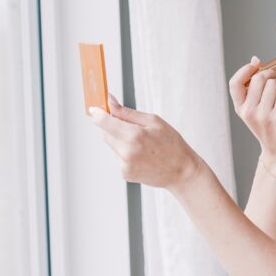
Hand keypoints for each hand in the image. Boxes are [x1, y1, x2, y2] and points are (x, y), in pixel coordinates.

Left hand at [87, 93, 203, 190]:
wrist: (181, 171)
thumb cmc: (171, 143)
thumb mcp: (153, 121)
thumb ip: (128, 113)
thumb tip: (110, 102)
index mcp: (134, 136)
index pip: (105, 122)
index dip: (97, 114)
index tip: (93, 109)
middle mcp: (127, 152)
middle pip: (105, 133)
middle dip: (112, 126)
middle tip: (129, 125)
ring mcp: (125, 165)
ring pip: (111, 145)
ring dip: (119, 139)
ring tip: (141, 143)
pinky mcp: (125, 173)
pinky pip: (118, 156)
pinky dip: (125, 152)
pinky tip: (141, 154)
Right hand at [228, 55, 275, 167]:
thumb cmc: (270, 126)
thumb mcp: (255, 109)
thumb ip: (254, 87)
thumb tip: (255, 59)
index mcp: (240, 109)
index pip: (235, 83)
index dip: (245, 69)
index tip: (256, 64)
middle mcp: (249, 112)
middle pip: (259, 78)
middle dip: (271, 75)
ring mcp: (263, 116)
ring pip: (274, 84)